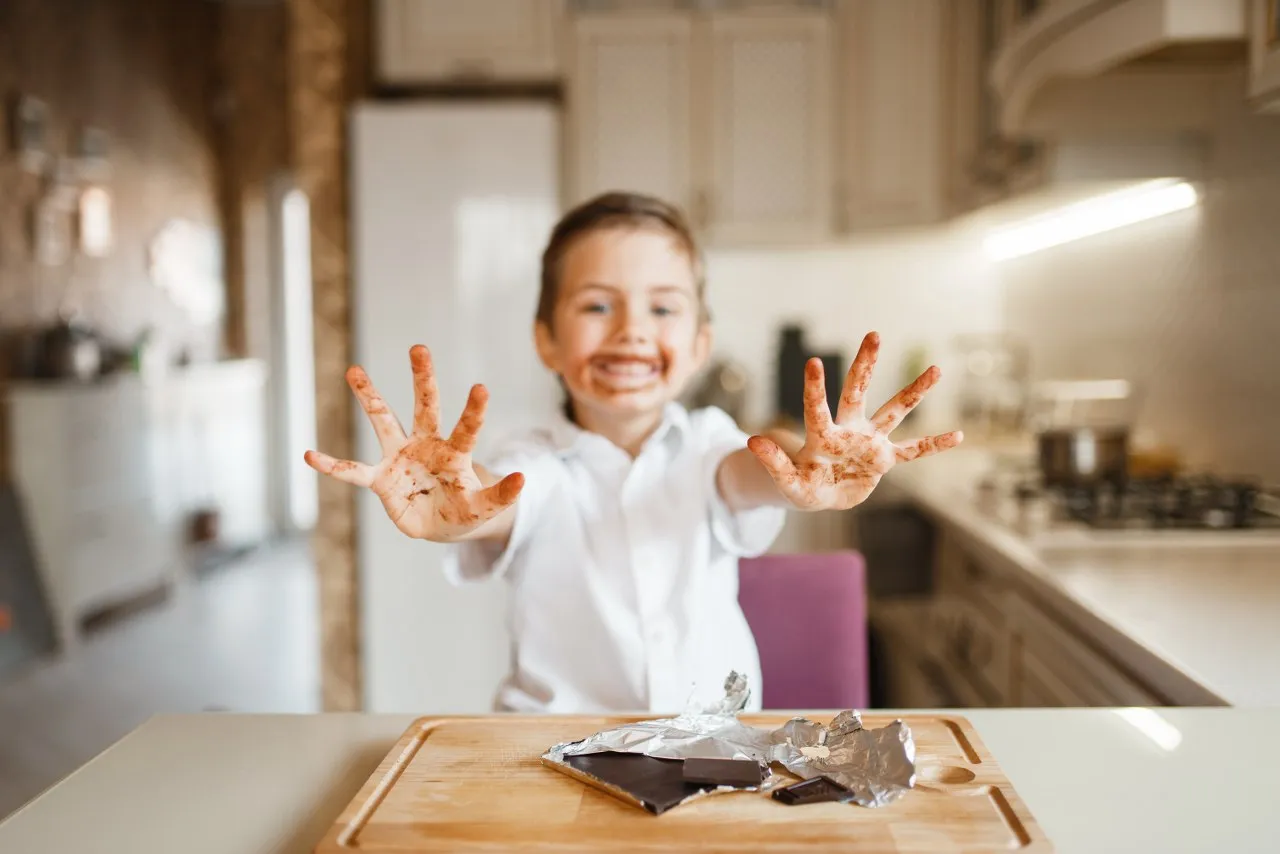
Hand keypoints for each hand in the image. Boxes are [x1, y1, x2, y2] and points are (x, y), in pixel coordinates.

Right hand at [303, 345, 523, 540]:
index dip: (474, 410)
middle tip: (419, 347)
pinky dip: (332, 466)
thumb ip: (502, 495)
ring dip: (370, 396)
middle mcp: (426, 445)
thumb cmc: (464, 509)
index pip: (466, 428)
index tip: (481, 387)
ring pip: (383, 421)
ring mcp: (400, 458)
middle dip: (422, 378)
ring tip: (355, 370)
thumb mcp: (485, 507)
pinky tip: (310, 455)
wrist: (441, 523)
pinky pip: (353, 471)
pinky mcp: (381, 480)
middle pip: (425, 406)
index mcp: (454, 452)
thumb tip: (525, 478)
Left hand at [747, 332, 961, 510]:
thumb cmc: (800, 486)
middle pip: (858, 392)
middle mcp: (849, 431)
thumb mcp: (786, 481)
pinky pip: (912, 451)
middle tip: (874, 334)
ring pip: (893, 412)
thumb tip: (752, 440)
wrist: (818, 494)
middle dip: (865, 365)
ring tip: (936, 369)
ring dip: (914, 393)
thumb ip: (773, 462)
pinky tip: (959, 435)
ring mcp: (869, 443)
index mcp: (823, 437)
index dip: (815, 388)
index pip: (818, 409)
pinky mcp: (883, 460)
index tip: (814, 361)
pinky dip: (933, 446)